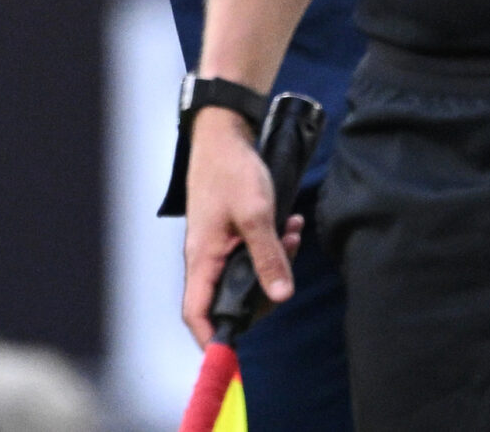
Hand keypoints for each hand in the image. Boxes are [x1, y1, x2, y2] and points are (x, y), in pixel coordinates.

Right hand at [181, 108, 301, 346]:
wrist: (224, 134)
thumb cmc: (231, 170)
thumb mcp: (256, 214)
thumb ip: (268, 256)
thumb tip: (279, 295)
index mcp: (202, 257)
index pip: (196, 312)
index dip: (212, 338)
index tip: (232, 356)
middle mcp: (205, 256)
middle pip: (228, 299)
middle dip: (263, 294)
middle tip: (286, 278)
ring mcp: (217, 244)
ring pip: (245, 274)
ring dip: (274, 263)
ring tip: (293, 238)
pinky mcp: (228, 232)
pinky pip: (250, 253)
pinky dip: (273, 246)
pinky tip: (290, 226)